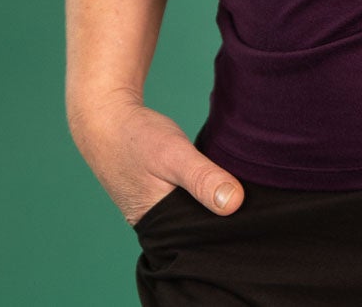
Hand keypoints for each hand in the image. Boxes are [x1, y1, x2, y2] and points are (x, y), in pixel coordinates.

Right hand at [68, 91, 244, 227]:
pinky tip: (220, 182)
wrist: (106, 119)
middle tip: (251, 199)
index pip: (204, 242)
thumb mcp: (173, 155)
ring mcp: (157, 214)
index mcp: (160, 230)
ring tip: (239, 188)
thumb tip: (236, 204)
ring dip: (214, 204)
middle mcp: (157, 229)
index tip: (254, 214)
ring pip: (195, 216)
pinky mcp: (159, 198)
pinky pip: (188, 203)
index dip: (230, 229)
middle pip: (201, 231)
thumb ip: (202, 178)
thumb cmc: (138, 138)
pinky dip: (202, 193)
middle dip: (224, 218)